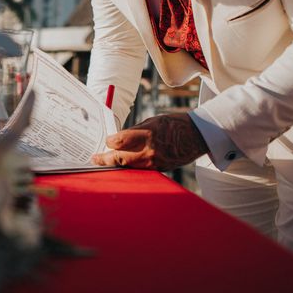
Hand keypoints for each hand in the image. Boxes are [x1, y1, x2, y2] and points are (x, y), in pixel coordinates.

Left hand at [91, 113, 208, 170]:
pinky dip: (130, 167)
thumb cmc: (173, 124)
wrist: (197, 136)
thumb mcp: (152, 122)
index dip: (109, 141)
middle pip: (120, 159)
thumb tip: (118, 139)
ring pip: (128, 167)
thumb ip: (134, 132)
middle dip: (105, 159)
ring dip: (115, 165)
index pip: (119, 141)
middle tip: (95, 159)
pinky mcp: (159, 169)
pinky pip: (140, 170)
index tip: (106, 141)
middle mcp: (149, 151)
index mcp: (147, 135)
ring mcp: (155, 163)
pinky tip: (122, 165)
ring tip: (105, 163)